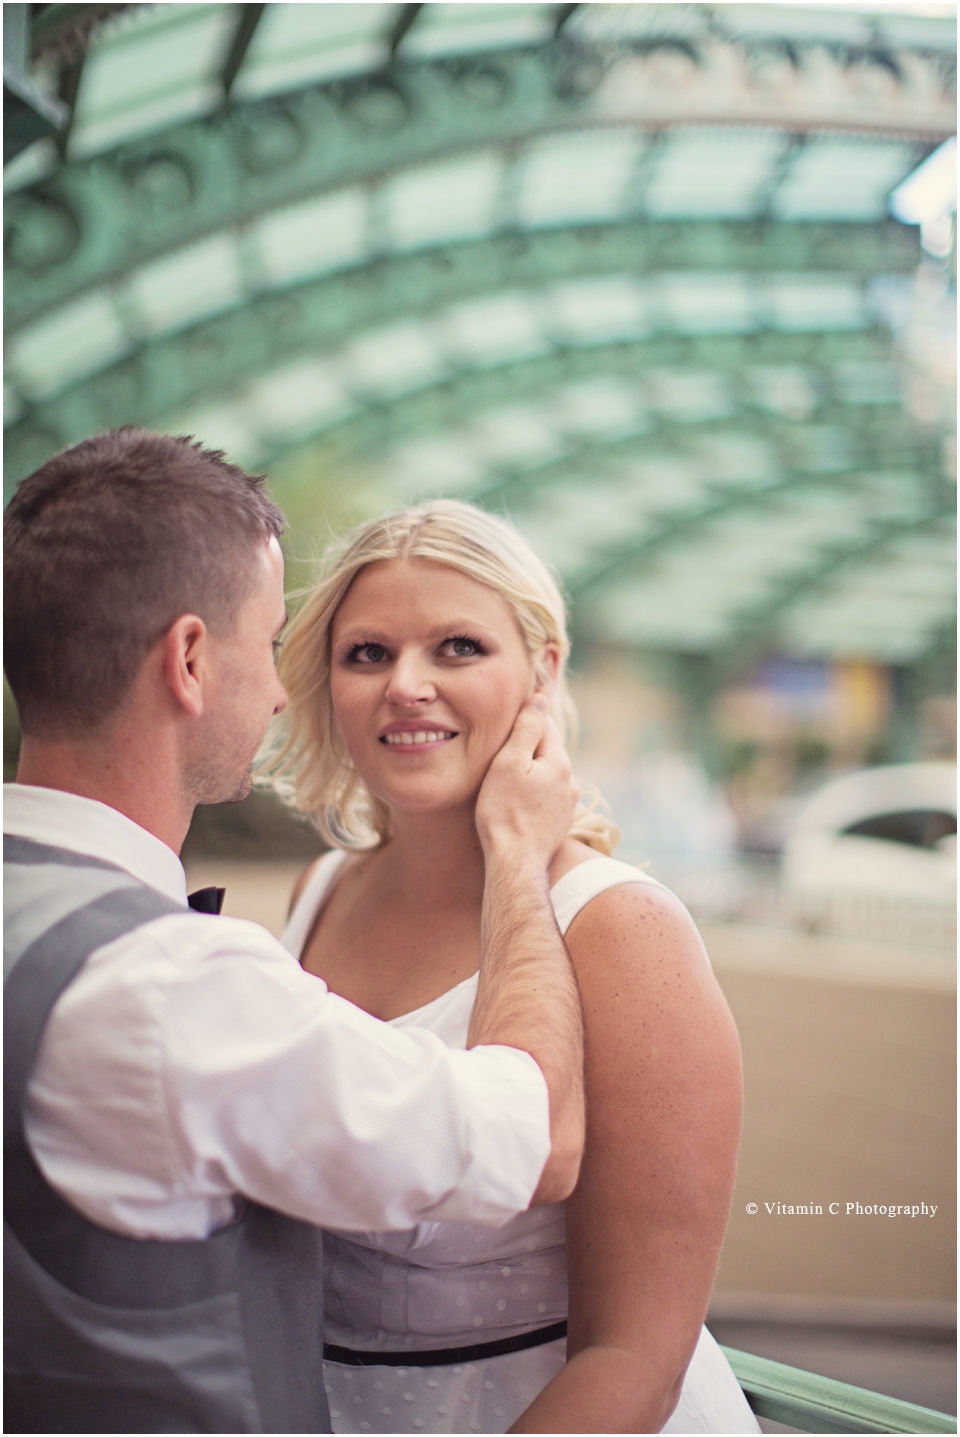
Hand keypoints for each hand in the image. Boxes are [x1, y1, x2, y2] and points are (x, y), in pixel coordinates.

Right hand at [475, 695, 577, 868]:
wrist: (515, 862)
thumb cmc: (504, 812)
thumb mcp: (508, 763)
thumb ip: (526, 729)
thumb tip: (539, 698)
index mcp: (559, 761)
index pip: (545, 724)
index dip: (526, 716)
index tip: (509, 714)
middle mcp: (569, 780)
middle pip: (548, 749)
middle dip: (529, 744)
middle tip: (504, 745)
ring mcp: (567, 803)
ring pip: (549, 773)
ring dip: (532, 769)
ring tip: (508, 776)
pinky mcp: (561, 821)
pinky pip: (548, 795)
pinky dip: (534, 791)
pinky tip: (518, 799)